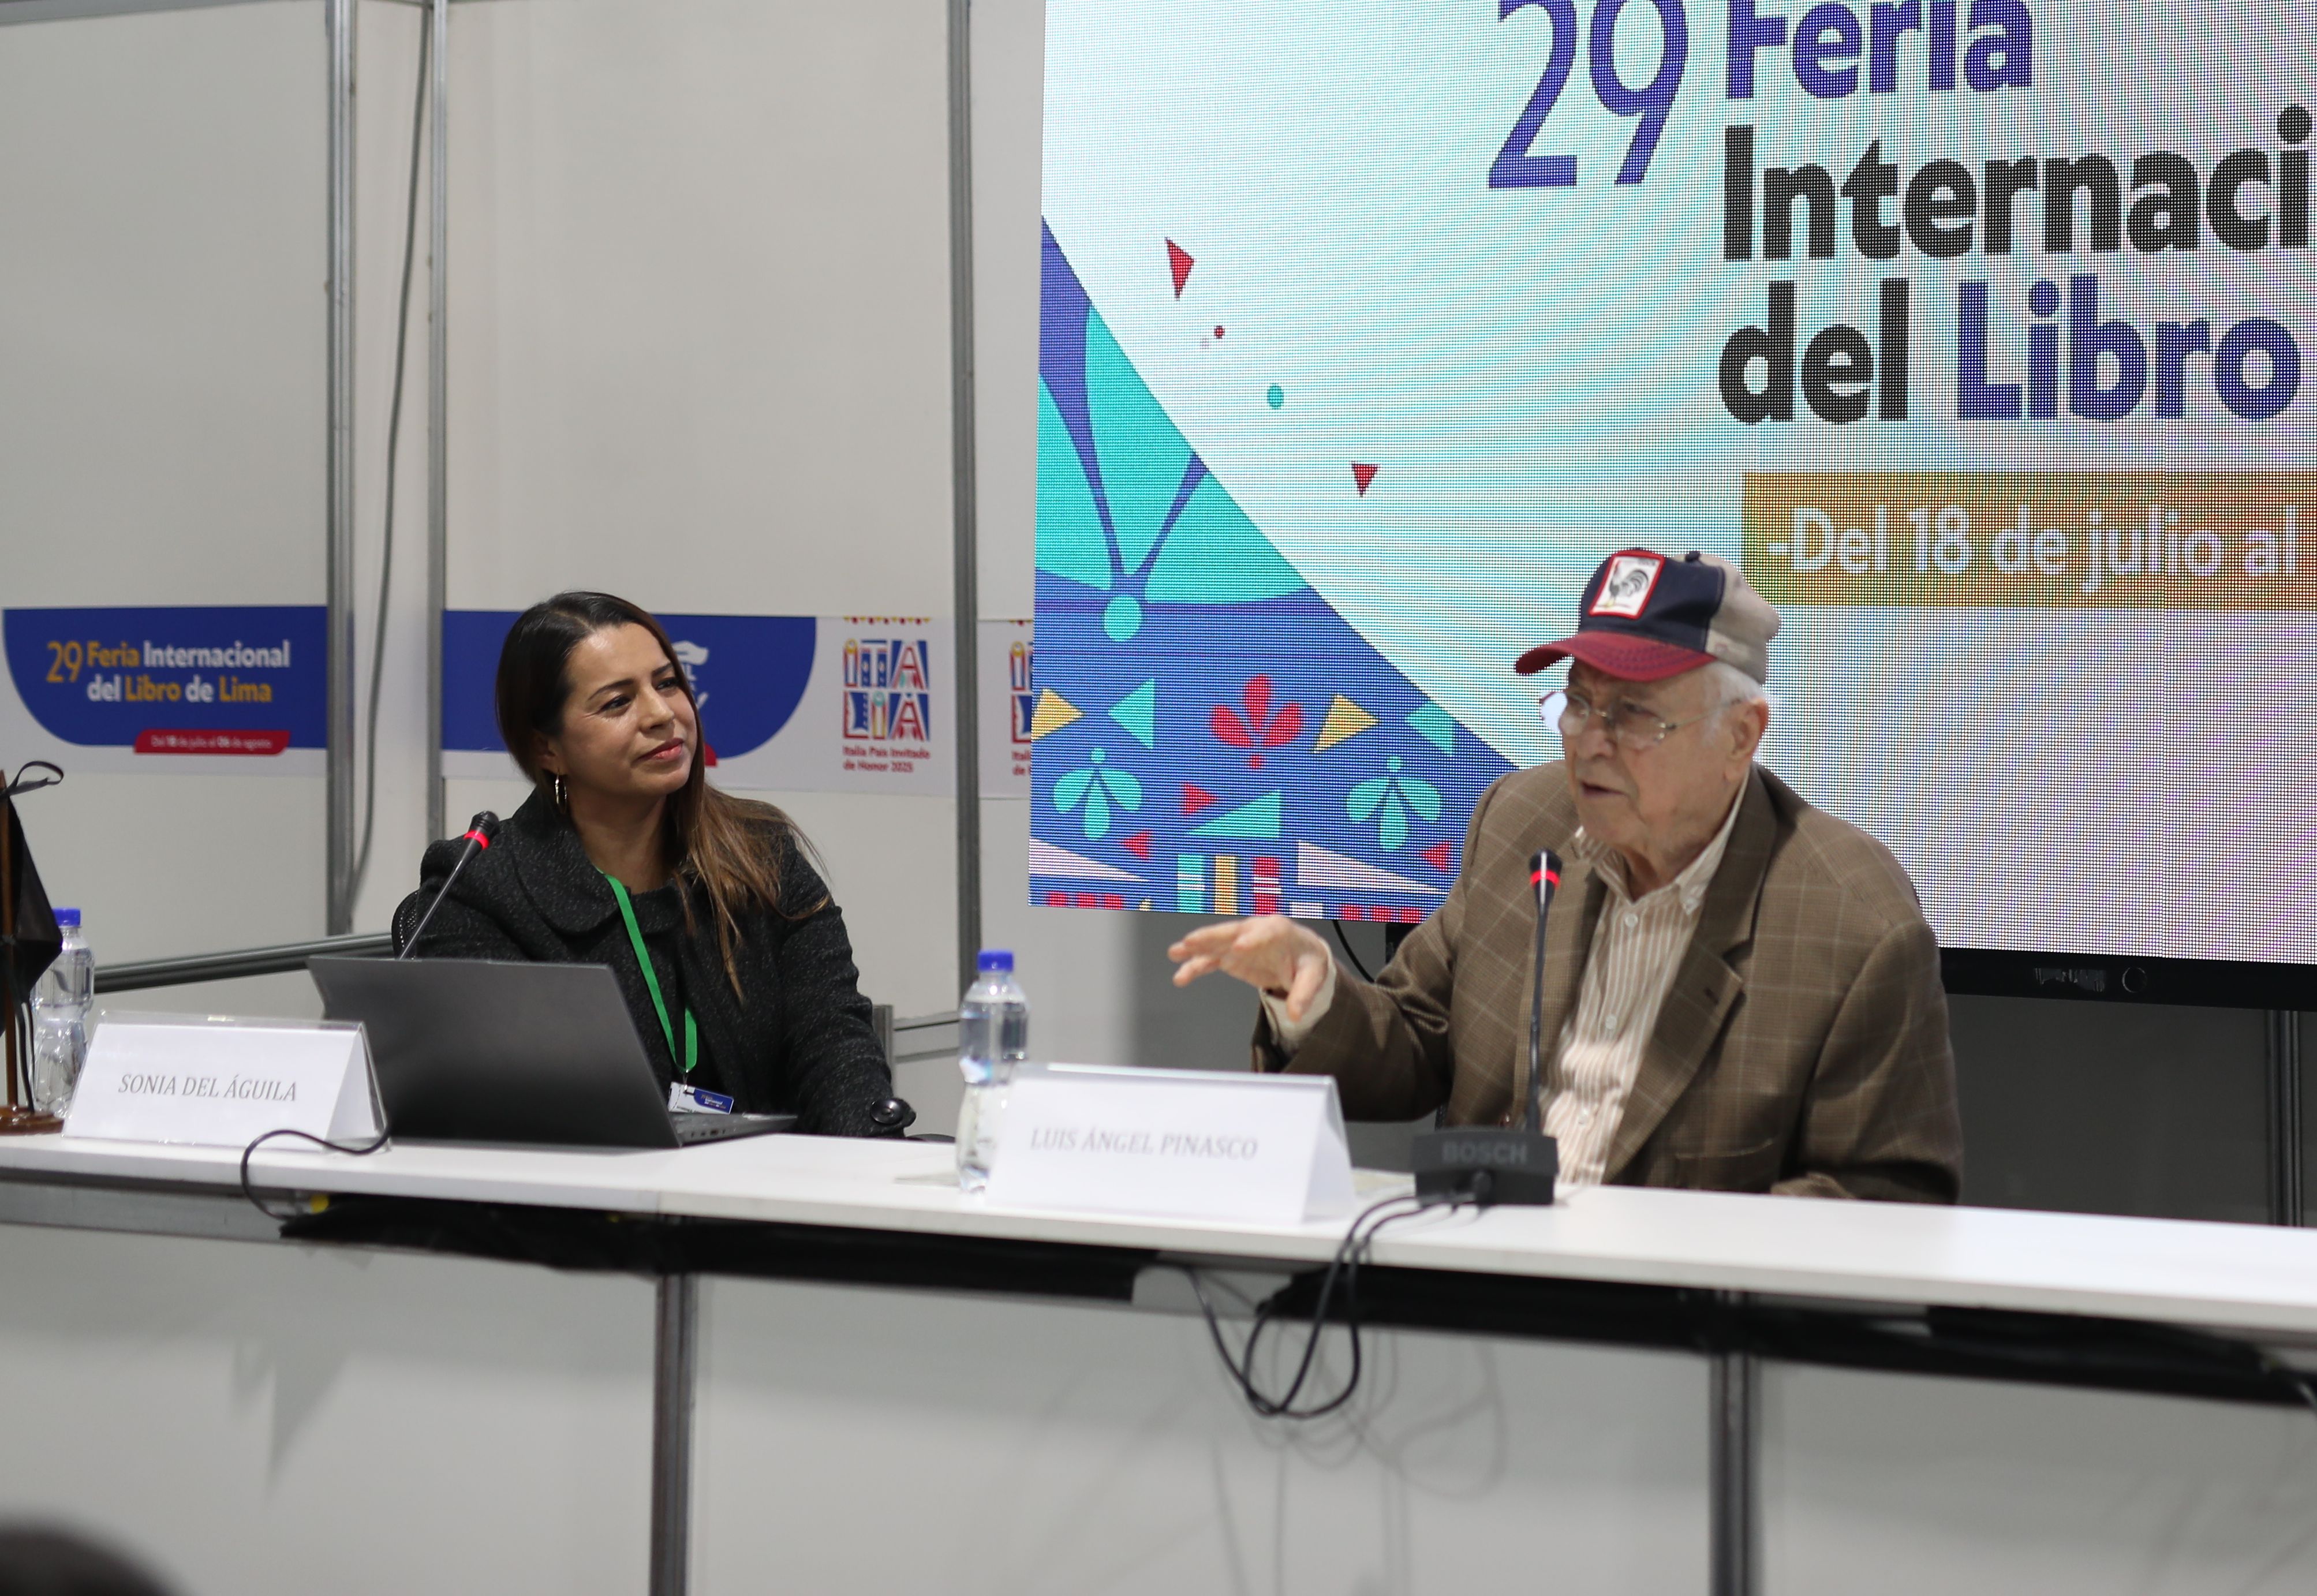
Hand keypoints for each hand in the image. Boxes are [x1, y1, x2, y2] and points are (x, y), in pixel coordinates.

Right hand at [1167, 916, 1333, 1022]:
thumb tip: (1295, 1014)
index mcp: (1280, 931)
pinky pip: (1210, 960)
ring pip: (1215, 944)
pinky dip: (1195, 966)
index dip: (1253, 939)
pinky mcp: (1230, 956)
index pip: (1266, 933)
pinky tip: (1181, 975)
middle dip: (1212, 937)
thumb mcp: (1313, 977)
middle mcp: (1255, 932)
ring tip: (1175, 953)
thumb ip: (1303, 994)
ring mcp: (1239, 942)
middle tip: (1193, 941)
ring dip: (1195, 948)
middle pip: (1232, 932)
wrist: (1299, 955)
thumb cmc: (1306, 961)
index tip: (1239, 947)